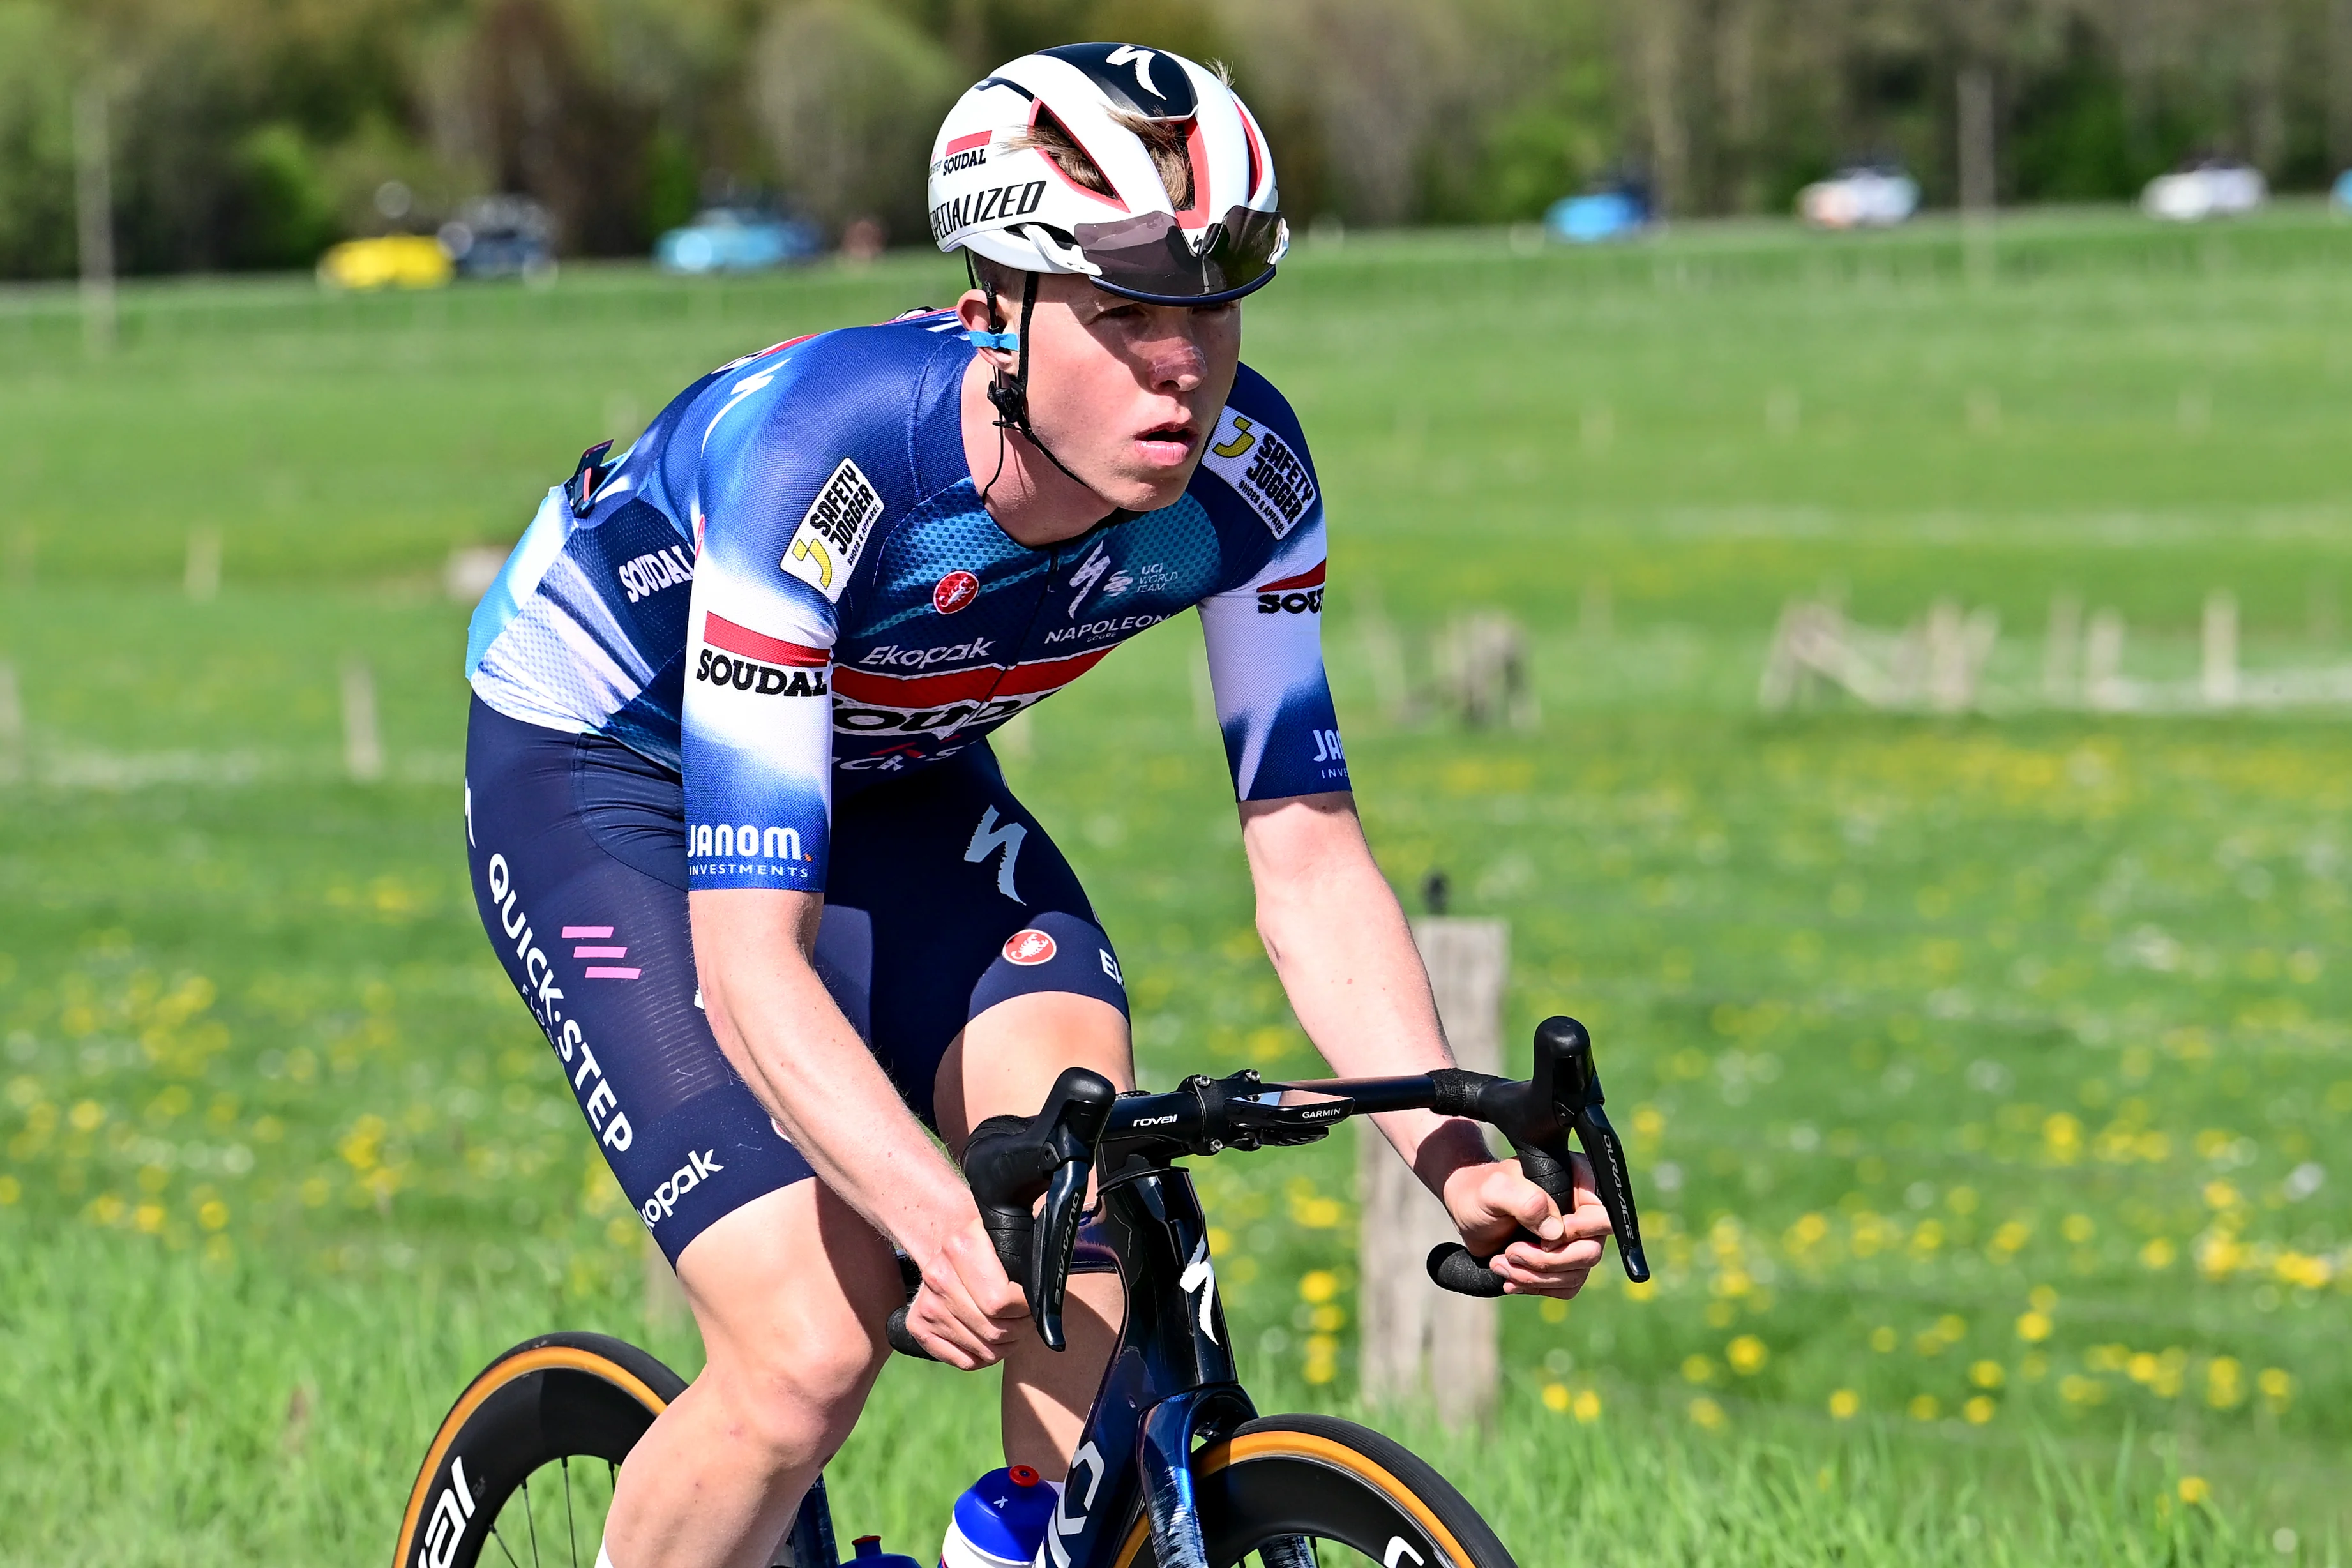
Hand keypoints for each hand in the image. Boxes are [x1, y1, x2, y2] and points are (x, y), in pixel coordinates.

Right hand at [904, 1213, 1029, 1368]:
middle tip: (1025, 1318)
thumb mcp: (1010, 1234)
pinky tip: (991, 1338)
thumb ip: (1030, 1253)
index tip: (1032, 1302)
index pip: (1001, 1302)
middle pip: (994, 1331)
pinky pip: (965, 1362)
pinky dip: (985, 1357)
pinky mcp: (917, 1326)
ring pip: (984, 1351)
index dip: (1025, 1308)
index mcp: (961, 1247)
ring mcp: (926, 1304)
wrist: (945, 1238)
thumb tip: (1053, 1279)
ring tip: (1011, 1327)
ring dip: (1006, 1345)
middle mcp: (938, 1277)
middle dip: (1020, 1329)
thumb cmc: (989, 1242)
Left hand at [1438, 1152, 1612, 1297]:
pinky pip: (1566, 1286)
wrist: (1467, 1209)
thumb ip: (1526, 1202)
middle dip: (1548, 1261)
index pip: (1602, 1217)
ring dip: (1536, 1276)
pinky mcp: (1562, 1260)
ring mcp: (1575, 1238)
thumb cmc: (1481, 1191)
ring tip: (1501, 1264)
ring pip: (1576, 1274)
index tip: (1540, 1237)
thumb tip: (1556, 1233)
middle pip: (1590, 1252)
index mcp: (1579, 1181)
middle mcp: (1583, 1211)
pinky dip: (1537, 1286)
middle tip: (1511, 1252)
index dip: (1575, 1233)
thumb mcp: (1496, 1190)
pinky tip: (1511, 1278)